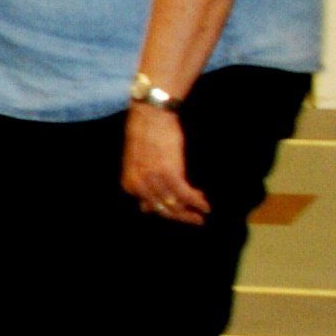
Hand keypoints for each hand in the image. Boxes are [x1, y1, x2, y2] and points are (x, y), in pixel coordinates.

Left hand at [122, 102, 208, 225]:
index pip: (151, 207)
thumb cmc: (147, 136)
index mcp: (129, 184)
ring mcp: (154, 180)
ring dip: (191, 211)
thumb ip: (141, 186)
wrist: (151, 116)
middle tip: (196, 220)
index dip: (168, 209)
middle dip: (181, 217)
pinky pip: (185, 194)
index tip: (181, 207)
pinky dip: (197, 202)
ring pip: (175, 205)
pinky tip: (205, 205)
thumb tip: (146, 209)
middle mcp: (139, 186)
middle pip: (163, 210)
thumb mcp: (137, 164)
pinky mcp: (170, 173)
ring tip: (203, 212)